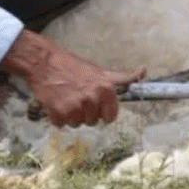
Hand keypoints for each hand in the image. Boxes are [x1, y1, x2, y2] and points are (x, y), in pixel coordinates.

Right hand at [25, 47, 144, 127]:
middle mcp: (92, 101)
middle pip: (93, 121)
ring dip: (72, 116)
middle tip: (78, 97)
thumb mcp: (101, 72)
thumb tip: (143, 71)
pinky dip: (58, 117)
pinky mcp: (58, 115)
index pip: (111, 117)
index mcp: (105, 90)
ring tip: (67, 99)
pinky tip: (57, 103)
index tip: (96, 105)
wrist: (45, 64)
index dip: (103, 112)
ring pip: (78, 124)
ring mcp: (74, 109)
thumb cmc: (74, 67)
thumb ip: (123, 77)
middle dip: (87, 112)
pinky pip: (62, 125)